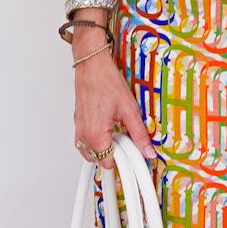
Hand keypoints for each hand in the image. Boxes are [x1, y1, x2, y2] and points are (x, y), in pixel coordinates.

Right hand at [72, 37, 156, 161]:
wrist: (91, 64)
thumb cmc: (106, 81)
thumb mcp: (130, 110)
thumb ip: (139, 134)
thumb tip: (148, 150)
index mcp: (95, 134)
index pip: (108, 163)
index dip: (123, 159)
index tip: (133, 152)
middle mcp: (83, 134)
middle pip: (98, 159)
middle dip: (113, 153)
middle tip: (126, 140)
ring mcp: (79, 128)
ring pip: (90, 151)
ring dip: (103, 147)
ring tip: (117, 133)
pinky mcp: (78, 122)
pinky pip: (85, 140)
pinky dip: (96, 139)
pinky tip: (108, 127)